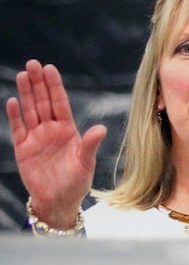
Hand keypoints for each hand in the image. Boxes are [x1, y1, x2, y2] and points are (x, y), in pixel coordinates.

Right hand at [5, 60, 105, 226]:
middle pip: (43, 102)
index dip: (55, 86)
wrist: (58, 201)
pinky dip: (15, 115)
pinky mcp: (23, 148)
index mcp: (68, 130)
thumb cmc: (76, 182)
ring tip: (23, 75)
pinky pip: (18, 128)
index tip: (50, 68)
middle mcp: (51, 130)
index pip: (60, 103)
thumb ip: (90, 145)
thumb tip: (101, 128)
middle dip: (38, 83)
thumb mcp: (85, 163)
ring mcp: (36, 138)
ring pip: (30, 111)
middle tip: (33, 63)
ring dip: (26, 93)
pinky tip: (12, 101)